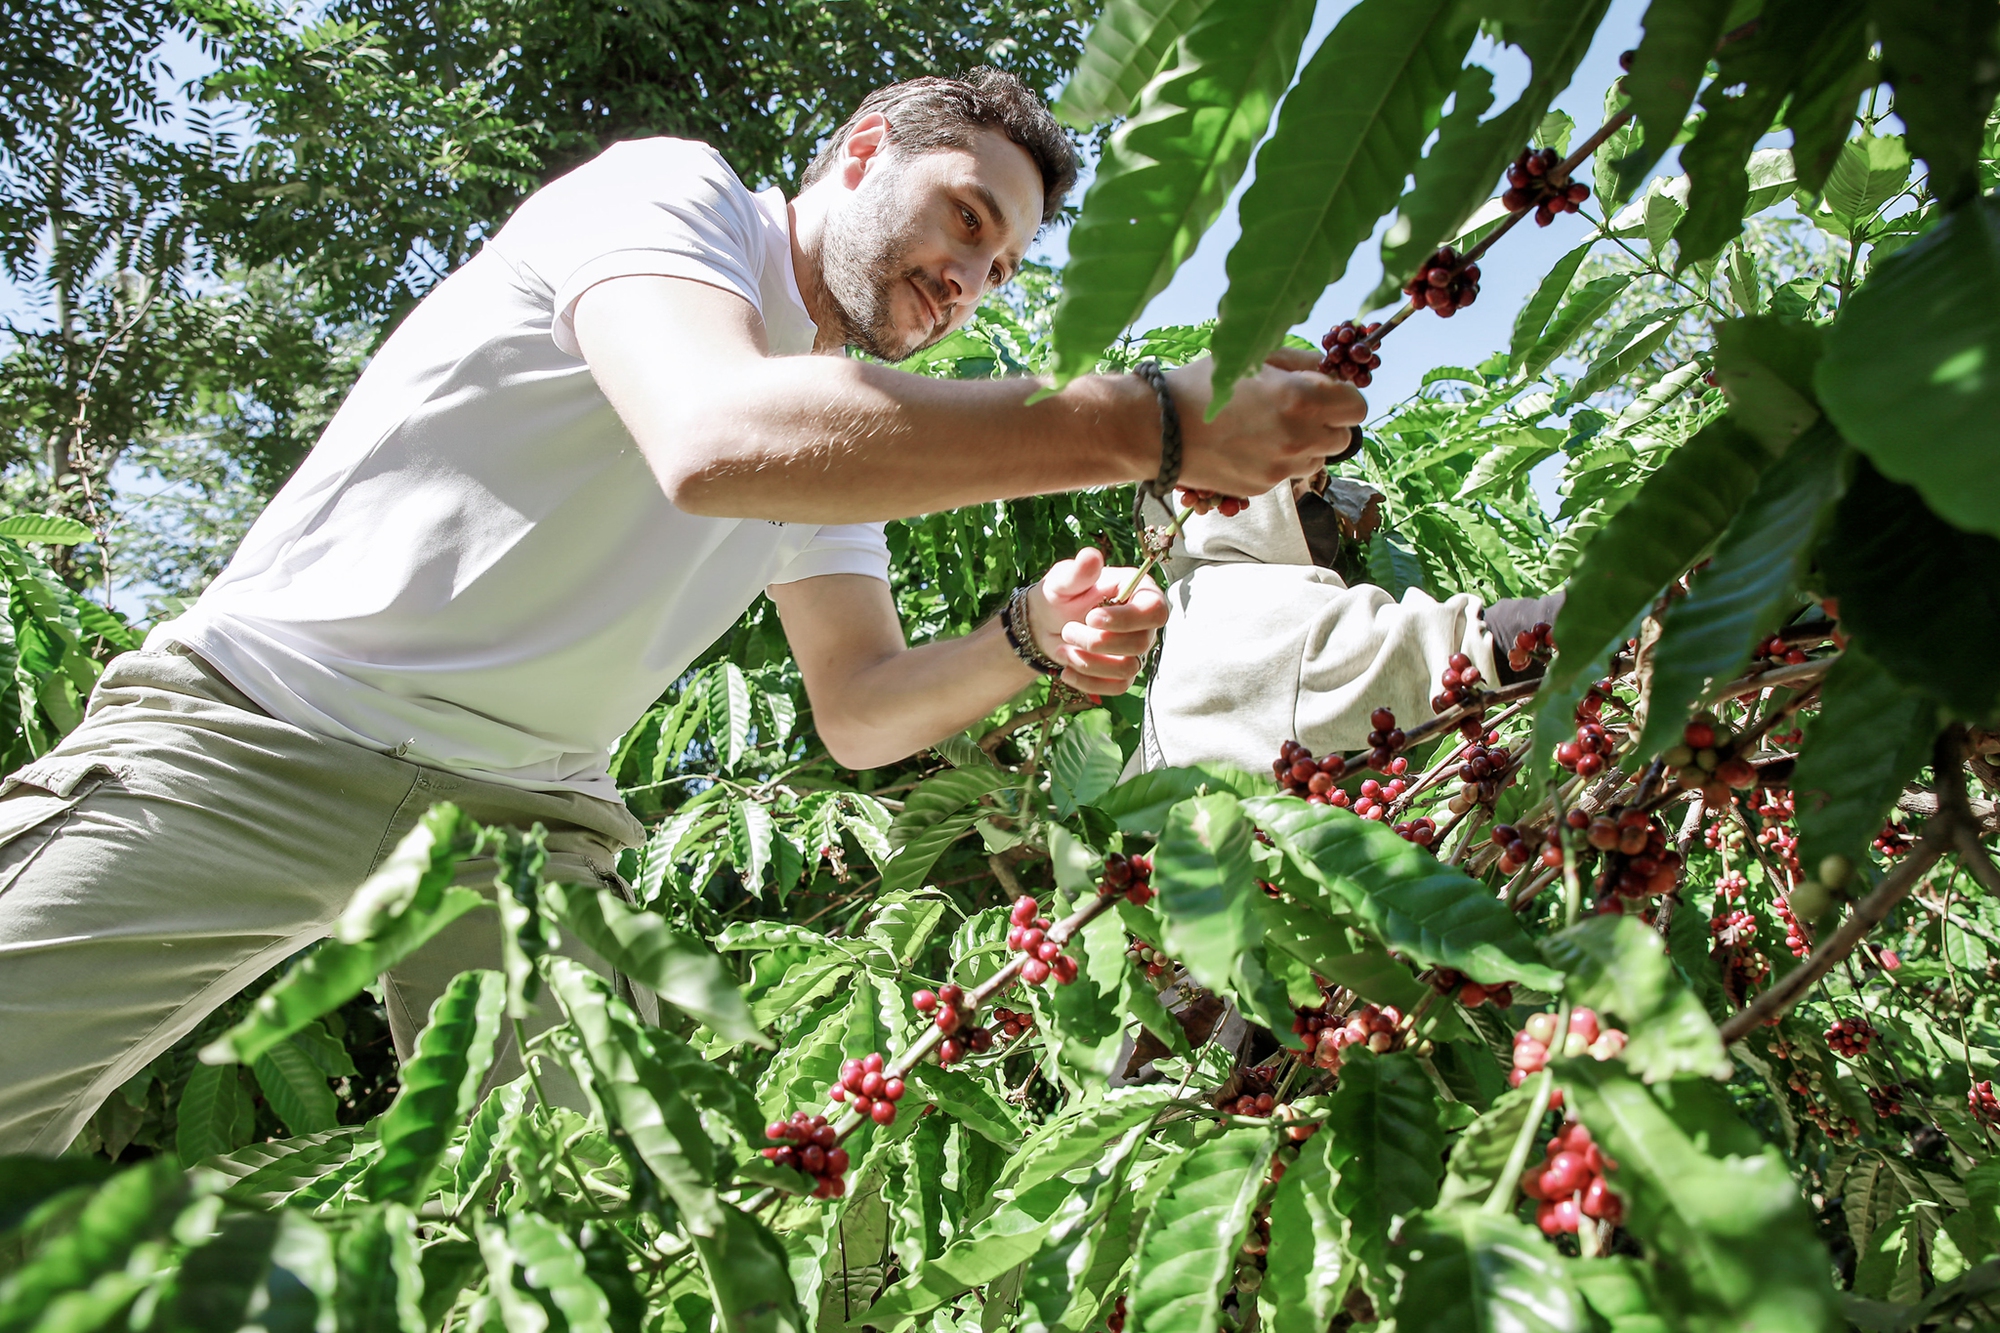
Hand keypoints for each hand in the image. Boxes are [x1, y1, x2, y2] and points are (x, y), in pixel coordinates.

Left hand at [1026, 548, 1166, 694]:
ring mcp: (1135, 650)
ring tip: (1063, 648)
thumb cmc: (1060, 595)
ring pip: (1128, 669)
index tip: (1092, 617)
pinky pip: (1118, 687)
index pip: (1155, 610)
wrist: (1045, 623)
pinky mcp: (1123, 673)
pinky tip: (1067, 670)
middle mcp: (1143, 622)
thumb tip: (1091, 557)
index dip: (1127, 619)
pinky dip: (1088, 682)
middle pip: (1140, 643)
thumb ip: (1077, 571)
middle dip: (1097, 642)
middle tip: (1067, 630)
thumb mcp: (1063, 581)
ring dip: (1089, 662)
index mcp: (1138, 592)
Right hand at [1165, 348, 1365, 496]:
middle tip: (1298, 410)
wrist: (1159, 429)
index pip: (1356, 406)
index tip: (1323, 391)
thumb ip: (1301, 362)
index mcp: (1301, 398)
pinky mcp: (1263, 487)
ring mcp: (1282, 467)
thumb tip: (1330, 372)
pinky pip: (1289, 473)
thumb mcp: (1254, 358)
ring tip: (1272, 428)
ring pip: (1318, 459)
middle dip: (1328, 422)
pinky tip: (1251, 444)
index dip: (1343, 397)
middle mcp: (1298, 437)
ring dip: (1307, 444)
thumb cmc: (1202, 385)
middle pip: (1343, 437)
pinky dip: (1281, 460)